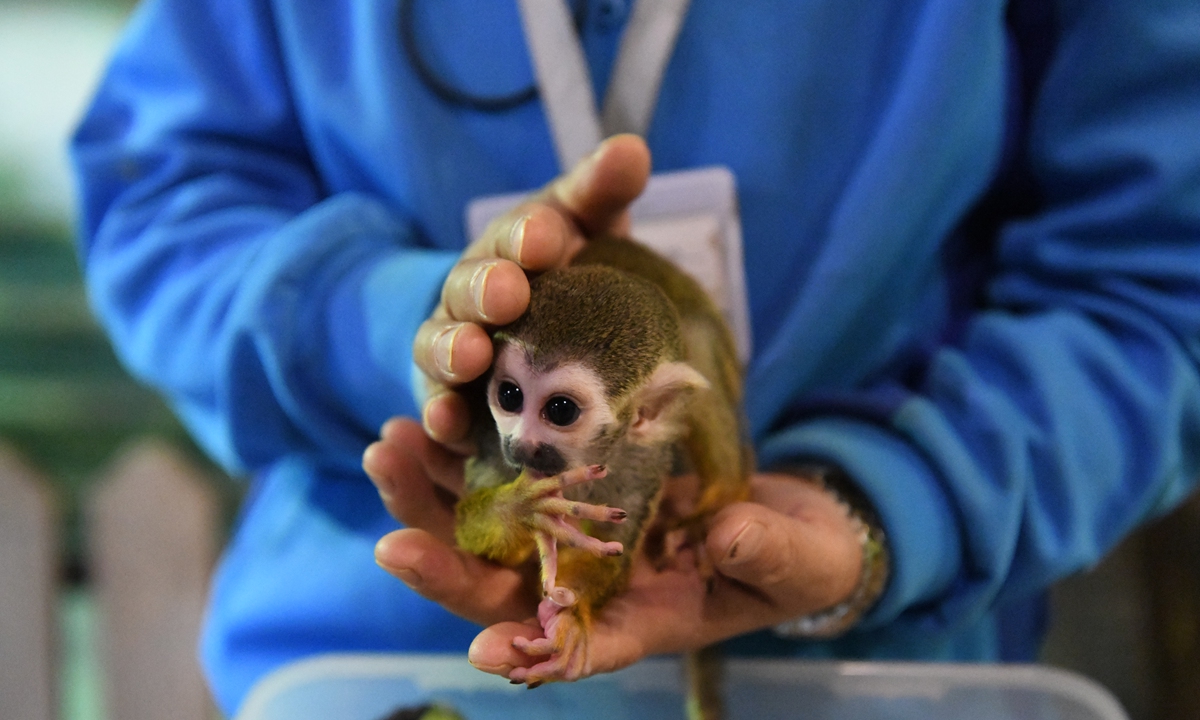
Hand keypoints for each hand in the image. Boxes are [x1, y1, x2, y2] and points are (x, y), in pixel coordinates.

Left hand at [363, 418, 863, 679]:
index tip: (486, 648)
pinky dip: (472, 444)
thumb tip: (723, 534)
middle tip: (390, 536)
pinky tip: (437, 409)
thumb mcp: (795, 560)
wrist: (791, 518)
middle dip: (444, 562)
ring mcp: (579, 528)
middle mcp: (592, 579)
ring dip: (434, 493)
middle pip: (502, 584)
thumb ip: (763, 552)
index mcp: (642, 616)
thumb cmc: (800, 558)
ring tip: (389, 447)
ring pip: (489, 522)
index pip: (581, 645)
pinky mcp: (576, 479)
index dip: (534, 651)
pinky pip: (511, 467)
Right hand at [414, 135, 650, 453]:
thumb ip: (602, 191)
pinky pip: (437, 404)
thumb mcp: (586, 226)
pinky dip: (438, 413)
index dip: (532, 233)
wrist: (525, 330)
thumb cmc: (565, 271)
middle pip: (474, 286)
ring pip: (443, 343)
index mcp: (516, 245)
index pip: (523, 232)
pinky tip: (445, 426)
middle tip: (509, 293)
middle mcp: (477, 289)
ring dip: (453, 348)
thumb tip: (632, 148)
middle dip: (488, 287)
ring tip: (470, 356)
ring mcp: (457, 342)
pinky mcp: (448, 397)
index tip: (547, 238)